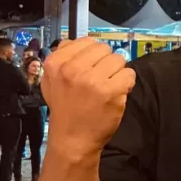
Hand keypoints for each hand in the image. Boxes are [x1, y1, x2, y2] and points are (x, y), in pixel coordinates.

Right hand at [42, 38, 135, 158]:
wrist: (73, 139)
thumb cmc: (65, 109)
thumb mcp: (51, 80)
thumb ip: (62, 58)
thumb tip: (79, 42)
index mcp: (55, 63)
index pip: (86, 42)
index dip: (93, 55)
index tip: (90, 68)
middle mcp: (72, 69)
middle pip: (104, 49)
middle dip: (106, 62)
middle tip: (100, 79)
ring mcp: (92, 80)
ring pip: (118, 60)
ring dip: (117, 72)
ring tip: (107, 87)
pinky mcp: (110, 91)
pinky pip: (129, 74)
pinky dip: (127, 83)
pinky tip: (116, 93)